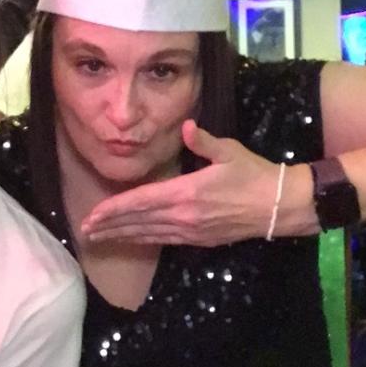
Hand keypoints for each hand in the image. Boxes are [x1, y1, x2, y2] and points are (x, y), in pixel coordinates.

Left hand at [80, 119, 282, 246]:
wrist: (279, 206)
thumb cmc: (254, 174)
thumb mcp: (229, 152)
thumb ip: (204, 141)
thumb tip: (188, 126)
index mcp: (186, 193)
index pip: (141, 202)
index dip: (115, 209)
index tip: (94, 215)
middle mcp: (184, 216)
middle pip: (138, 222)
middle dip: (110, 227)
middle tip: (85, 231)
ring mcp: (191, 231)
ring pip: (149, 234)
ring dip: (122, 236)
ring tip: (99, 238)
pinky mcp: (200, 240)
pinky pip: (164, 240)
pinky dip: (144, 240)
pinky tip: (132, 239)